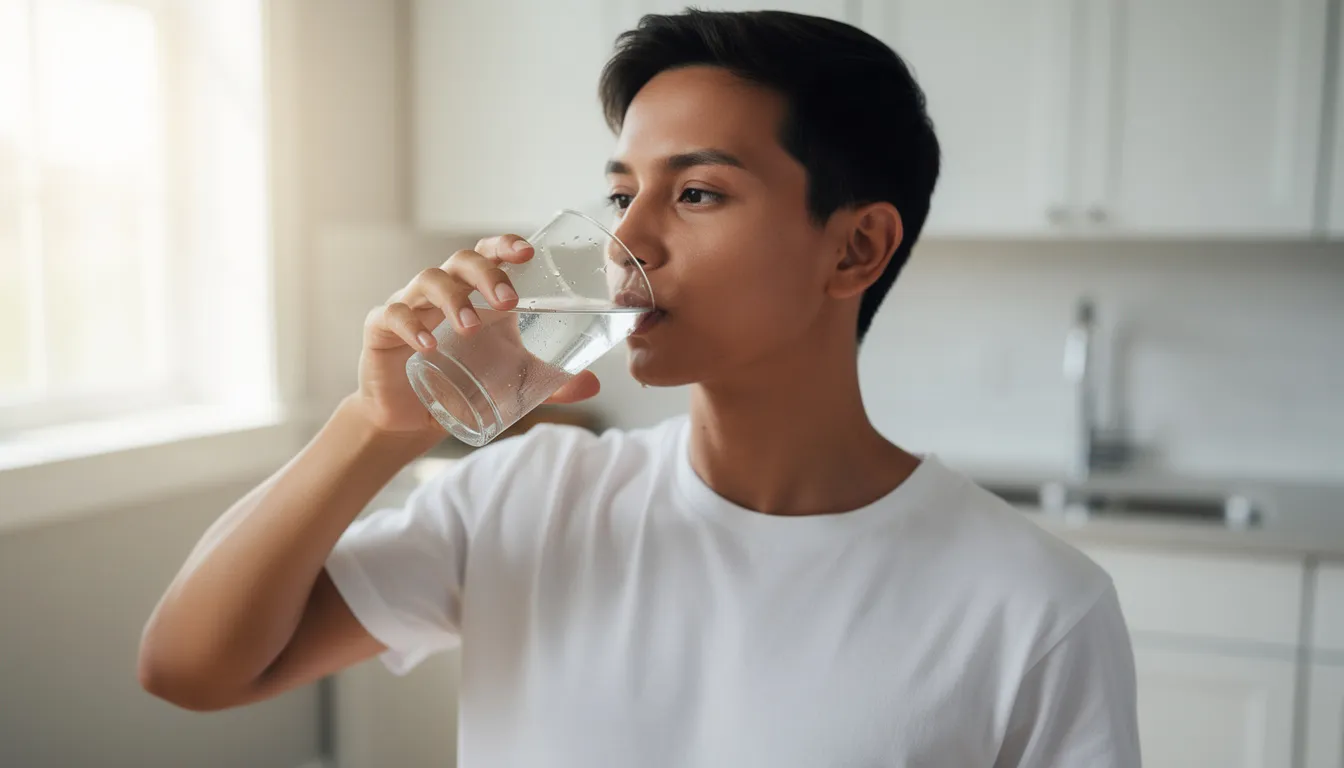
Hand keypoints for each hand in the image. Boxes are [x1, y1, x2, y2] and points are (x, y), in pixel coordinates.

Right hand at [353, 234, 601, 434]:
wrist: (412, 418)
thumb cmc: (463, 385)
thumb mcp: (511, 384)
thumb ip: (551, 383)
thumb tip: (593, 384)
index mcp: (476, 294)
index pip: (490, 255)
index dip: (505, 246)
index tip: (527, 252)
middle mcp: (443, 291)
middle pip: (462, 261)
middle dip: (487, 274)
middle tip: (508, 301)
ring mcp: (411, 305)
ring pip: (429, 280)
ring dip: (453, 299)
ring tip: (471, 326)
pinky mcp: (382, 329)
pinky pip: (394, 315)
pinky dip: (411, 326)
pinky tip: (428, 345)